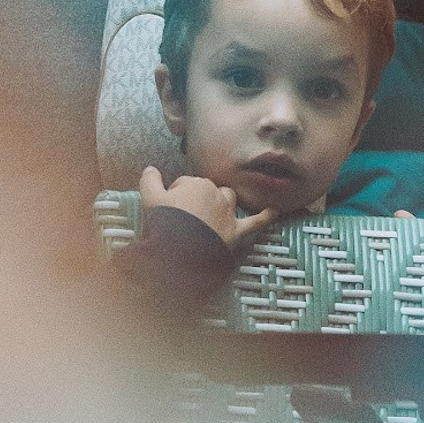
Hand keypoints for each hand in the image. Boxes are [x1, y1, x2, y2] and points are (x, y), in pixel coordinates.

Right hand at [139, 166, 276, 250]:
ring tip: (211, 215)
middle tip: (181, 218)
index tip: (167, 209)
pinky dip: (264, 217)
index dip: (174, 196)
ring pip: (227, 200)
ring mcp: (227, 213)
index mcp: (196, 184)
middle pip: (205, 192)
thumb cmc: (165, 225)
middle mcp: (215, 194)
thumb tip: (150, 168)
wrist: (180, 254)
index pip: (184, 184)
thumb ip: (150, 181)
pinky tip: (274, 212)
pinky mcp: (236, 232)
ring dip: (222, 204)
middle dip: (196, 201)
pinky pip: (254, 222)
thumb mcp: (150, 201)